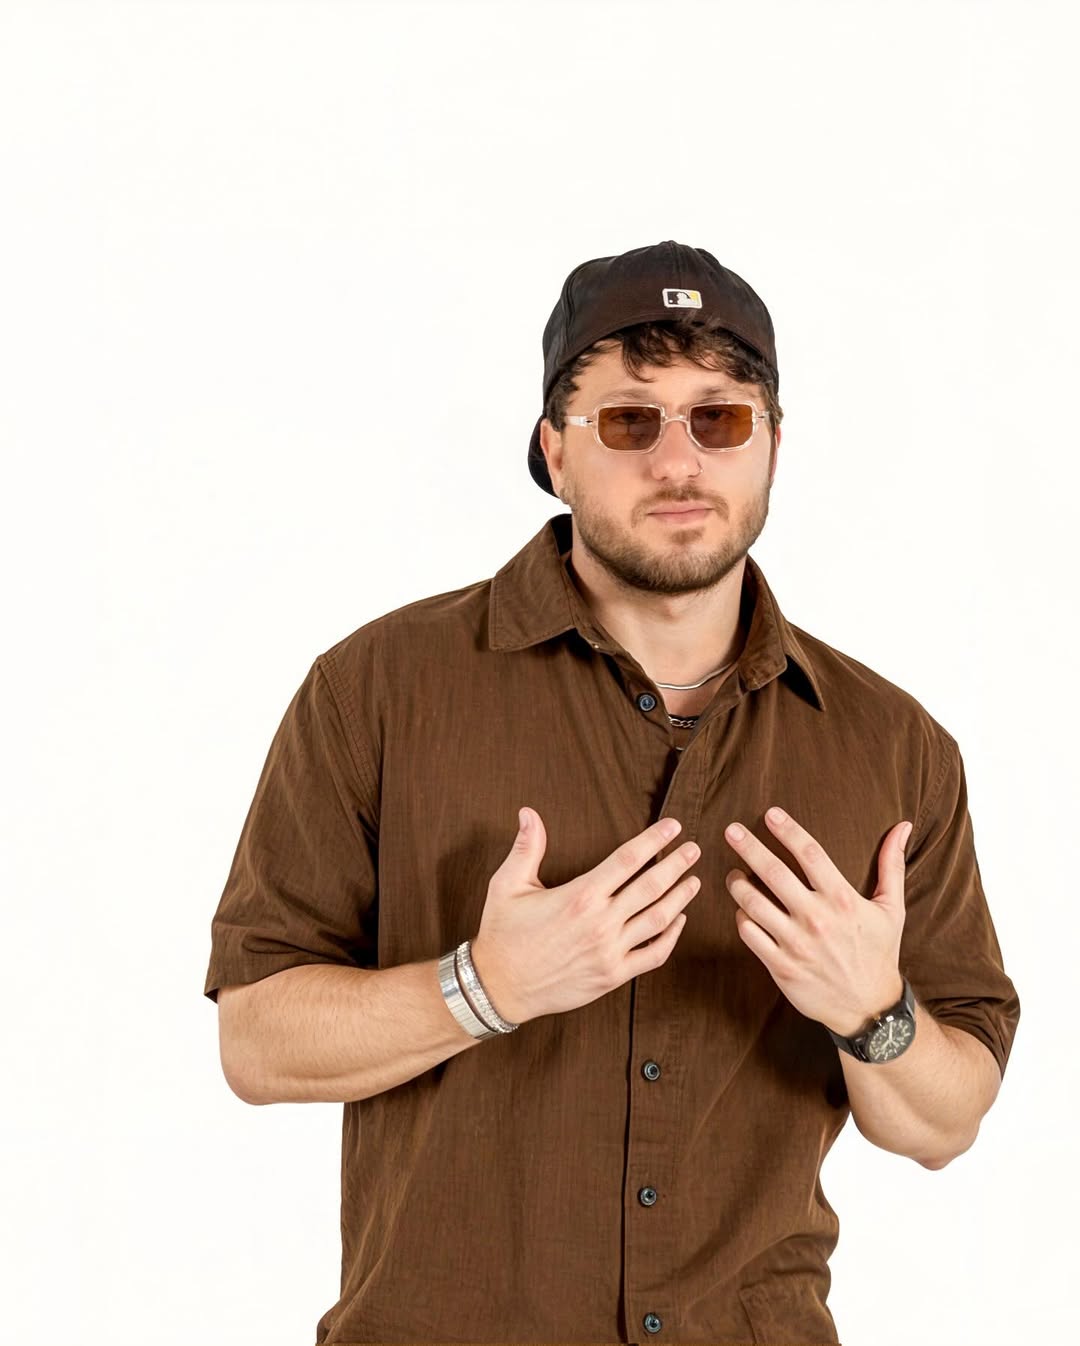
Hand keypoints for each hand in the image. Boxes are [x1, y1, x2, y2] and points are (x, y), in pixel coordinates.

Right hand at [470, 809, 701, 1023]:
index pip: (628, 860)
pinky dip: (671, 937)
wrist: (498, 987)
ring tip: (694, 881)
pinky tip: (678, 921)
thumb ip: (526, 848)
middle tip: (694, 849)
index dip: (654, 840)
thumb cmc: (502, 933)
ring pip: (658, 920)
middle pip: (651, 887)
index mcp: (579, 896)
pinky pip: (653, 955)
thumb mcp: (507, 885)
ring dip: (680, 898)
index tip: (673, 827)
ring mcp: (609, 952)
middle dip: (677, 865)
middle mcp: (600, 923)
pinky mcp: (612, 976)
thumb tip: (529, 812)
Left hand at [724, 807, 911, 1035]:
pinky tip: (742, 908)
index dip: (788, 830)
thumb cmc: (879, 952)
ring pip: (754, 903)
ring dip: (737, 883)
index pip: (810, 853)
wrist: (869, 1008)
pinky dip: (741, 917)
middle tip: (731, 830)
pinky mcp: (781, 966)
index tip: (770, 813)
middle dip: (749, 847)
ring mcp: (796, 944)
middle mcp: (817, 919)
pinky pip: (749, 933)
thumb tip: (903, 826)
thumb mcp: (891, 909)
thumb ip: (891, 865)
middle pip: (774, 873)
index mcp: (843, 899)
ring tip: (732, 873)